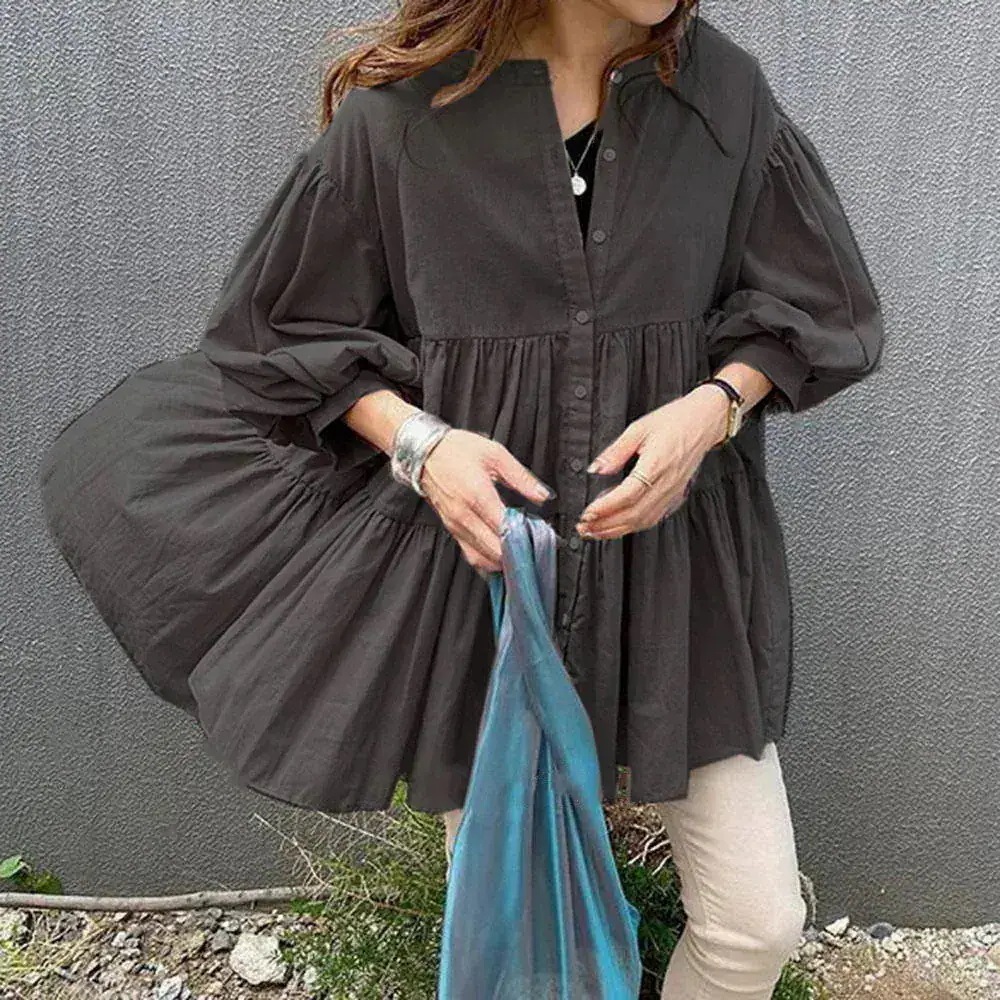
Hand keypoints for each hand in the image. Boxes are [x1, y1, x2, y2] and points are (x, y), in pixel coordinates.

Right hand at [418, 429, 554, 575]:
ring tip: (519, 554)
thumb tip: (542, 495)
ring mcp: (456, 526)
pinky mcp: (451, 530)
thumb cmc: (457, 450)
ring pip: (482, 559)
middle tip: (532, 549)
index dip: (524, 537)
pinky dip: (487, 561)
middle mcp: (465, 515)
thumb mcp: (495, 454)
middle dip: (516, 554)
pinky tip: (500, 558)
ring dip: (502, 561)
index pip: (505, 529)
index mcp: (478, 495)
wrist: (424, 453)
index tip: (539, 537)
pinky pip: (471, 555)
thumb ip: (521, 477)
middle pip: (494, 550)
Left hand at [575, 386, 728, 539]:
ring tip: (596, 532)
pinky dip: (633, 526)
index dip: (605, 508)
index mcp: (656, 465)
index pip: (627, 495)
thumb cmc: (676, 421)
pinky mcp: (674, 496)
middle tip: (584, 528)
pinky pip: (653, 518)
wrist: (704, 422)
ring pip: (643, 521)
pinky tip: (619, 526)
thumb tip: (596, 469)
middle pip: (633, 514)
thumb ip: (616, 451)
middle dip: (606, 525)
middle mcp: (666, 484)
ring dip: (617, 530)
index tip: (587, 513)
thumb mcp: (638, 428)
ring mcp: (672, 493)